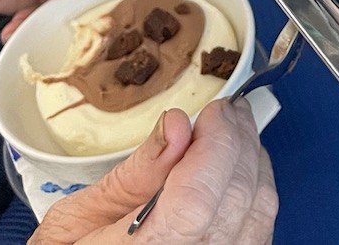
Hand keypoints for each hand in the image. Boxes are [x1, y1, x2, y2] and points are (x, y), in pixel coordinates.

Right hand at [35, 101, 278, 244]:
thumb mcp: (77, 218)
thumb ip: (133, 173)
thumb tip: (177, 124)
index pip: (198, 200)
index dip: (216, 145)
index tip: (214, 112)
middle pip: (238, 198)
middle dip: (238, 140)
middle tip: (225, 112)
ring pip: (259, 209)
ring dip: (252, 160)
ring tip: (231, 132)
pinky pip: (261, 227)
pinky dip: (256, 189)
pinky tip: (237, 169)